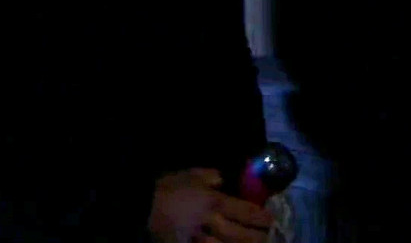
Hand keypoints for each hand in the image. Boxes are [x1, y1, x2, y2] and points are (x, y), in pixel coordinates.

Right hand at [148, 168, 274, 242]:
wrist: (139, 204)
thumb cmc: (167, 186)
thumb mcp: (191, 174)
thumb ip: (210, 177)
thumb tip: (223, 180)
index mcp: (212, 201)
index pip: (242, 211)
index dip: (259, 216)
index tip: (271, 219)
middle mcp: (208, 222)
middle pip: (238, 235)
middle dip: (255, 238)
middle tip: (269, 237)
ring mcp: (196, 239)